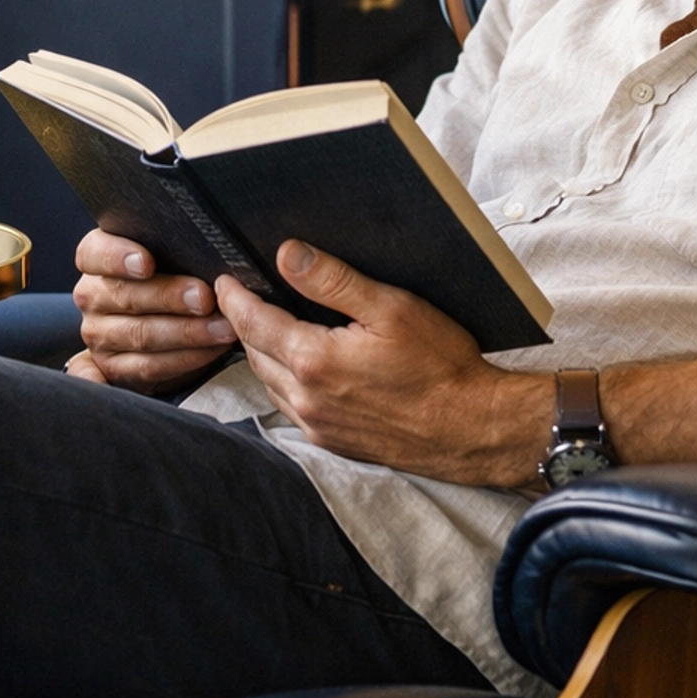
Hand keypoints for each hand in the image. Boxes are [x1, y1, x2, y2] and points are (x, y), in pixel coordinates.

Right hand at [69, 229, 237, 391]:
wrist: (160, 326)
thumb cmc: (168, 277)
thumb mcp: (166, 257)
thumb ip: (172, 248)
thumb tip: (204, 247)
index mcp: (96, 259)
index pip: (94, 252)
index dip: (117, 257)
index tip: (147, 263)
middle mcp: (92, 296)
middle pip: (125, 295)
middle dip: (170, 296)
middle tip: (205, 298)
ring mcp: (99, 334)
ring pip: (140, 334)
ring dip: (187, 332)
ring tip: (222, 327)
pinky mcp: (114, 367)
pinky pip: (150, 365)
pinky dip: (186, 358)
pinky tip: (211, 350)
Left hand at [215, 241, 547, 486]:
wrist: (471, 428)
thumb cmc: (439, 365)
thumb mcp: (390, 307)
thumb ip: (333, 282)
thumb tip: (287, 255)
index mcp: (313, 360)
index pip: (253, 323)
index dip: (235, 298)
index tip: (225, 280)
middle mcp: (306, 398)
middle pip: (254, 354)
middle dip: (243, 324)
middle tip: (240, 297)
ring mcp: (318, 425)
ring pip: (270, 383)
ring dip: (262, 354)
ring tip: (265, 327)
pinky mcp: (334, 442)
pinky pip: (291, 407)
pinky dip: (284, 382)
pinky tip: (298, 367)